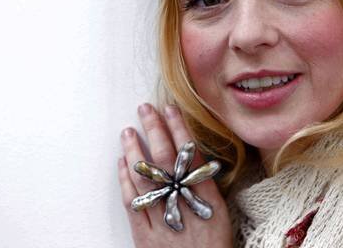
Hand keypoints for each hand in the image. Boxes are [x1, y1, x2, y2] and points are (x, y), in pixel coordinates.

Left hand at [118, 104, 232, 247]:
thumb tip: (190, 156)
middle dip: (154, 132)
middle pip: (166, 163)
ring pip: (145, 181)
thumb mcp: (221, 215)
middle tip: (145, 109)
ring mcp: (162, 222)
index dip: (179, 131)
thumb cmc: (214, 247)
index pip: (190, 157)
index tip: (170, 109)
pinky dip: (126, 183)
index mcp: (208, 202)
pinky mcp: (144, 237)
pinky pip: (133, 205)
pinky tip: (122, 164)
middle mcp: (184, 208)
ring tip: (128, 130)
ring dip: (134, 152)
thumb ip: (205, 188)